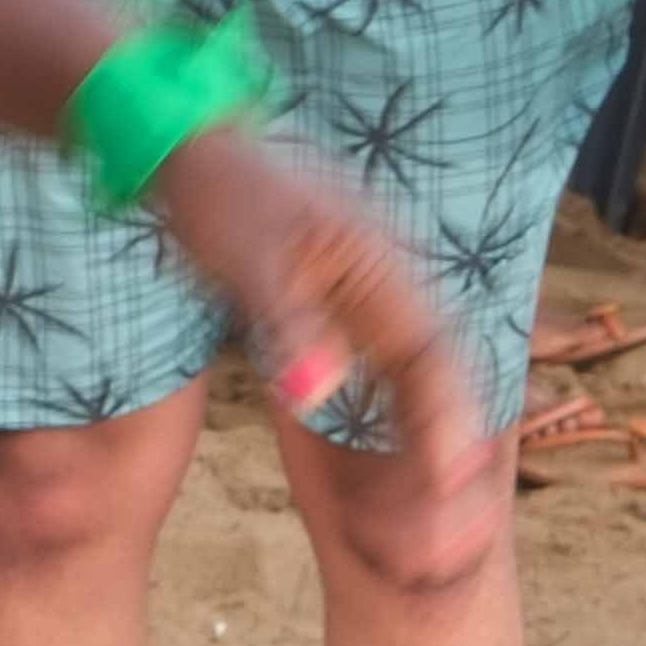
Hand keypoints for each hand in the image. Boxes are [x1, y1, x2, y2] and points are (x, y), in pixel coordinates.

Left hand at [148, 125, 498, 487]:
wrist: (189, 146)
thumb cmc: (216, 196)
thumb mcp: (247, 264)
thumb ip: (288, 329)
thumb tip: (316, 396)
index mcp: (377, 264)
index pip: (429, 354)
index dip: (445, 417)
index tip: (451, 477)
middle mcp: (386, 274)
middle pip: (437, 361)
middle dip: (450, 427)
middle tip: (456, 498)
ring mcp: (367, 281)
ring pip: (417, 360)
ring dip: (431, 418)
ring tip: (441, 486)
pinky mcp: (341, 290)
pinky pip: (384, 352)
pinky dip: (398, 397)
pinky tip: (401, 435)